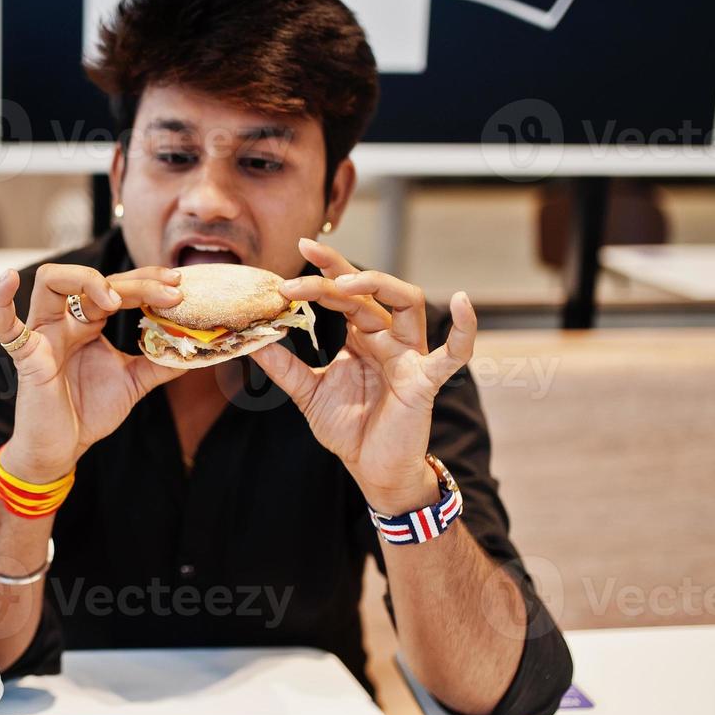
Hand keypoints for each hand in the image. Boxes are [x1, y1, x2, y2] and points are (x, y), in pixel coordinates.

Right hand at [0, 263, 186, 480]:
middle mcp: (65, 320)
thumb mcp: (134, 382)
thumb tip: (196, 349)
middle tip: (169, 293)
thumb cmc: (89, 411)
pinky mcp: (27, 357)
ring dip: (84, 280)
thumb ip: (160, 363)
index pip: (117, 286)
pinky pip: (5, 326)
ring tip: (114, 299)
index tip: (178, 285)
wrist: (63, 448)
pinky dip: (0, 301)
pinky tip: (9, 279)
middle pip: (94, 281)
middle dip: (135, 283)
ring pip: (49, 282)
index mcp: (88, 322)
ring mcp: (43, 334)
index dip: (147, 280)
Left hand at [253, 238, 476, 514]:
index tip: (300, 245)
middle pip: (367, 292)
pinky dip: (464, 329)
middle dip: (333, 276)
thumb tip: (250, 339)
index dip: (324, 268)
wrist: (371, 469)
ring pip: (409, 303)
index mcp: (361, 336)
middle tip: (300, 266)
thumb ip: (283, 365)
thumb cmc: (349, 428)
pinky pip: (453, 353)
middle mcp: (387, 337)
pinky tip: (464, 302)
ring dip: (379, 286)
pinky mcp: (424, 380)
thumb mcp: (307, 392)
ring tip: (343, 284)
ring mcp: (409, 355)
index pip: (344, 292)